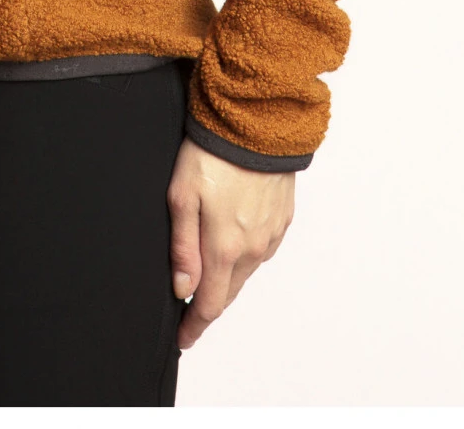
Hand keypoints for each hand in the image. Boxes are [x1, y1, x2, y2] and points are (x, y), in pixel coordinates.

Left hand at [167, 137, 294, 348]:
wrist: (256, 123)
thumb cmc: (212, 153)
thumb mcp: (181, 196)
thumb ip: (182, 247)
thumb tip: (182, 288)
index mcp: (225, 247)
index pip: (210, 303)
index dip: (195, 325)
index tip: (183, 339)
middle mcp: (253, 248)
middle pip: (229, 293)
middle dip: (209, 305)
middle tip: (190, 314)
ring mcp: (270, 234)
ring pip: (246, 272)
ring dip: (227, 280)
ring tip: (208, 278)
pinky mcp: (282, 219)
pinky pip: (261, 250)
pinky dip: (245, 257)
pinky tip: (233, 246)